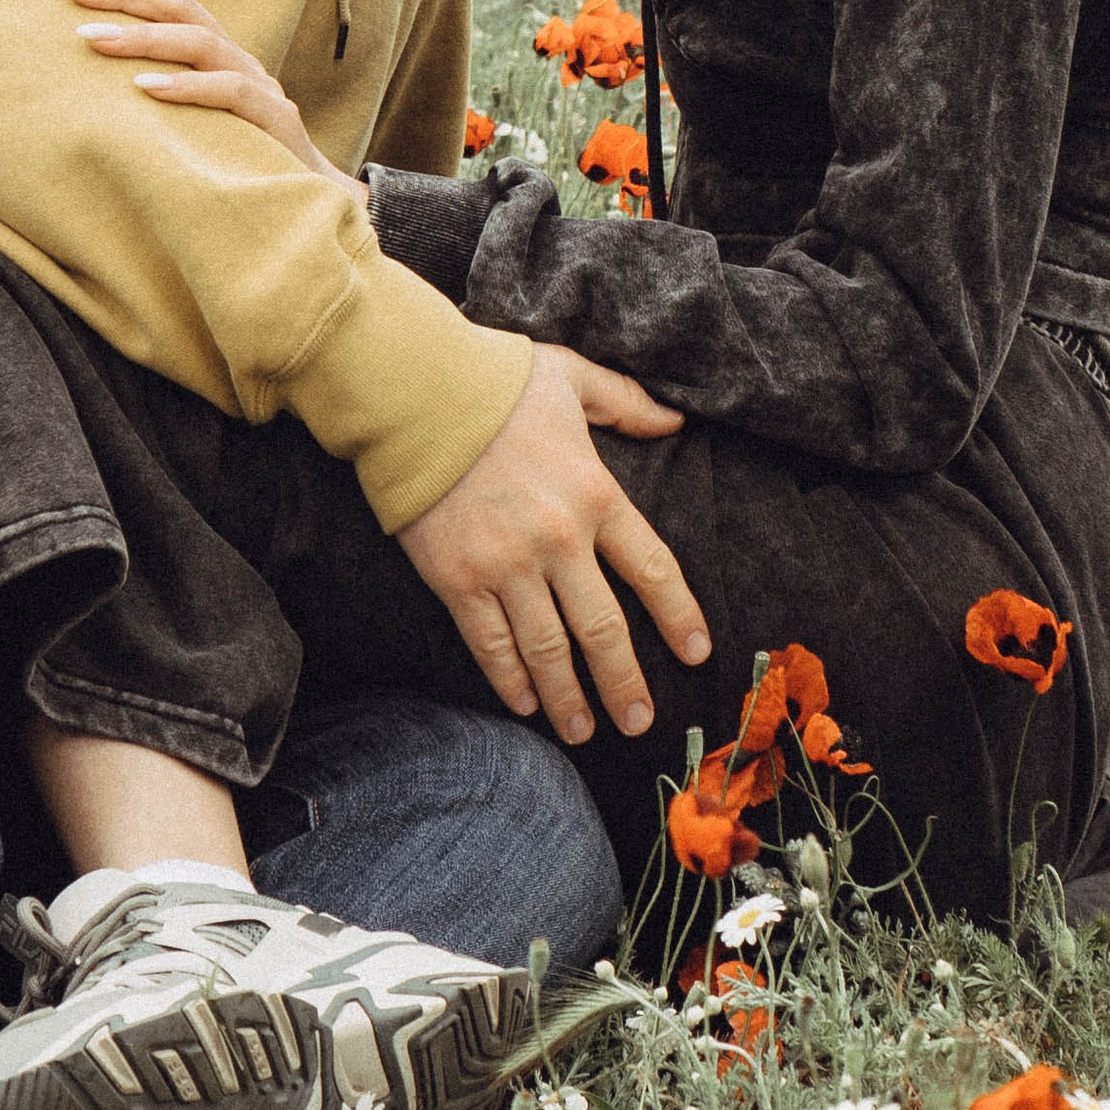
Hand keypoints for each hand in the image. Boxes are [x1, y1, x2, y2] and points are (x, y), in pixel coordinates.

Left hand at [59, 0, 359, 196]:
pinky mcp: (273, 119)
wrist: (305, 197)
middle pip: (178, 3)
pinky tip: (146, 89)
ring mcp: (257, 82)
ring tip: (91, 38)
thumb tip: (78, 68)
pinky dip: (187, 88)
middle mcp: (232, 54)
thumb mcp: (184, 114)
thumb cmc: (230, 155)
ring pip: (200, 42)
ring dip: (142, 37)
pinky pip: (231, 92)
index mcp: (209, 49)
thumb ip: (148, 86)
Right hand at [397, 346, 709, 745]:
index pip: (653, 570)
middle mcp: (560, 539)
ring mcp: (507, 565)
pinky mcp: (458, 580)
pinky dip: (509, 679)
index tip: (695, 652)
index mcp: (596, 493)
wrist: (414, 392)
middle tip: (639, 722)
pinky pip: (490, 643)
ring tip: (583, 731)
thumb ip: (628, 403)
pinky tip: (524, 703)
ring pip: (548, 649)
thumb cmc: (496, 381)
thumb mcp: (574, 378)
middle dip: (625, 683)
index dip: (678, 616)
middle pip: (605, 629)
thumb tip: (675, 420)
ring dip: (569, 697)